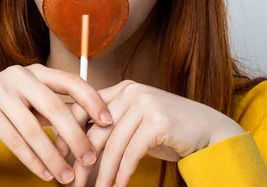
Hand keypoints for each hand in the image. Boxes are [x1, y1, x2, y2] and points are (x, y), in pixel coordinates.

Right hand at [0, 64, 113, 183]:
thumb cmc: (4, 105)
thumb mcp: (30, 99)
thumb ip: (55, 107)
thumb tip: (93, 124)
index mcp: (36, 71)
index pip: (71, 81)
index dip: (92, 101)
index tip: (109, 122)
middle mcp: (18, 76)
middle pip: (55, 108)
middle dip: (76, 136)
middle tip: (91, 158)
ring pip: (33, 130)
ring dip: (53, 157)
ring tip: (67, 177)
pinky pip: (14, 140)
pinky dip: (32, 160)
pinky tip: (45, 174)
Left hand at [56, 80, 244, 186]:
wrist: (208, 131)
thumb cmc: (168, 130)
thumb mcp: (136, 122)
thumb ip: (111, 125)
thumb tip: (76, 145)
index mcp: (121, 89)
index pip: (83, 108)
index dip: (68, 134)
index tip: (58, 156)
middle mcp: (131, 91)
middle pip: (95, 130)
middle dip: (82, 160)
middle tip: (72, 182)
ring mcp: (144, 104)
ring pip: (113, 145)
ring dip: (103, 174)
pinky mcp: (157, 121)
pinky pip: (131, 153)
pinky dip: (122, 174)